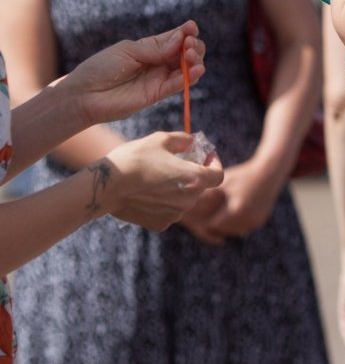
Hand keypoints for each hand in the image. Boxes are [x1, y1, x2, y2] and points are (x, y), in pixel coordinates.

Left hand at [70, 22, 206, 128]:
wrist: (85, 95)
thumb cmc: (101, 68)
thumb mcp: (128, 51)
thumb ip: (154, 48)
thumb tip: (181, 38)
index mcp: (150, 47)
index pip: (175, 37)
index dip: (187, 31)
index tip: (191, 27)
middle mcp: (158, 62)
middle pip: (186, 52)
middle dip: (194, 45)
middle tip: (189, 45)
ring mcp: (159, 78)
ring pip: (187, 68)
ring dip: (195, 60)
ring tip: (190, 55)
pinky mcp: (157, 94)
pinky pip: (178, 85)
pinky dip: (190, 77)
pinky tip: (196, 70)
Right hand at [105, 131, 223, 230]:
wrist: (106, 186)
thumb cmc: (135, 158)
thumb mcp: (161, 139)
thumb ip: (183, 140)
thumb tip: (192, 143)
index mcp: (194, 179)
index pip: (218, 175)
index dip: (214, 163)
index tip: (206, 155)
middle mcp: (188, 200)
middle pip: (199, 186)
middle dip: (192, 172)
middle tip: (177, 161)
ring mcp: (174, 215)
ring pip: (183, 199)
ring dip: (177, 187)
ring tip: (157, 175)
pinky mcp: (159, 224)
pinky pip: (168, 210)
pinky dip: (163, 201)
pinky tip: (147, 191)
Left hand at [176, 157, 279, 244]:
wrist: (270, 172)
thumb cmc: (243, 175)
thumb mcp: (223, 183)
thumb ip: (208, 195)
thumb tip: (187, 201)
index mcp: (236, 210)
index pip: (212, 225)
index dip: (202, 220)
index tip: (196, 214)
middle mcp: (247, 220)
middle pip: (221, 230)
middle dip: (211, 224)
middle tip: (201, 216)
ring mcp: (254, 222)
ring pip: (230, 231)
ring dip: (222, 225)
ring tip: (214, 213)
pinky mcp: (259, 222)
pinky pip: (240, 228)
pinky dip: (233, 222)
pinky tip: (229, 211)